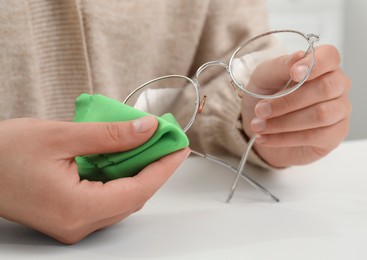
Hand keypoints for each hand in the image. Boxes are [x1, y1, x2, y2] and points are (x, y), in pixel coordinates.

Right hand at [0, 117, 189, 243]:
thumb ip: (109, 135)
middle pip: (133, 196)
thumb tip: (146, 130)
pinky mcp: (69, 216)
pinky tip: (125, 157)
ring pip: (122, 198)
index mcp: (76, 208)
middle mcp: (78, 223)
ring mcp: (73, 223)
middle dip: (154, 168)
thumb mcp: (61, 135)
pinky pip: (107, 198)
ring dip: (138, 172)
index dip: (163, 168)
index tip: (179, 147)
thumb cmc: (4, 153)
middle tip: (167, 142)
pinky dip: (121, 177)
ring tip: (150, 145)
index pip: (138, 190)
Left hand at [241, 45, 350, 167]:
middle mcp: (337, 85)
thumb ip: (281, 66)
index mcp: (322, 65)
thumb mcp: (264, 76)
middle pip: (325, 89)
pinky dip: (284, 138)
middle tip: (260, 110)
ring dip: (283, 123)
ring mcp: (339, 110)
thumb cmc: (265, 94)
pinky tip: (265, 138)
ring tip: (258, 126)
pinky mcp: (334, 134)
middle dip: (287, 102)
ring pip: (320, 115)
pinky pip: (314, 136)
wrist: (259, 124)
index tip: (294, 73)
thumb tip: (300, 56)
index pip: (330, 56)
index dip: (314, 65)